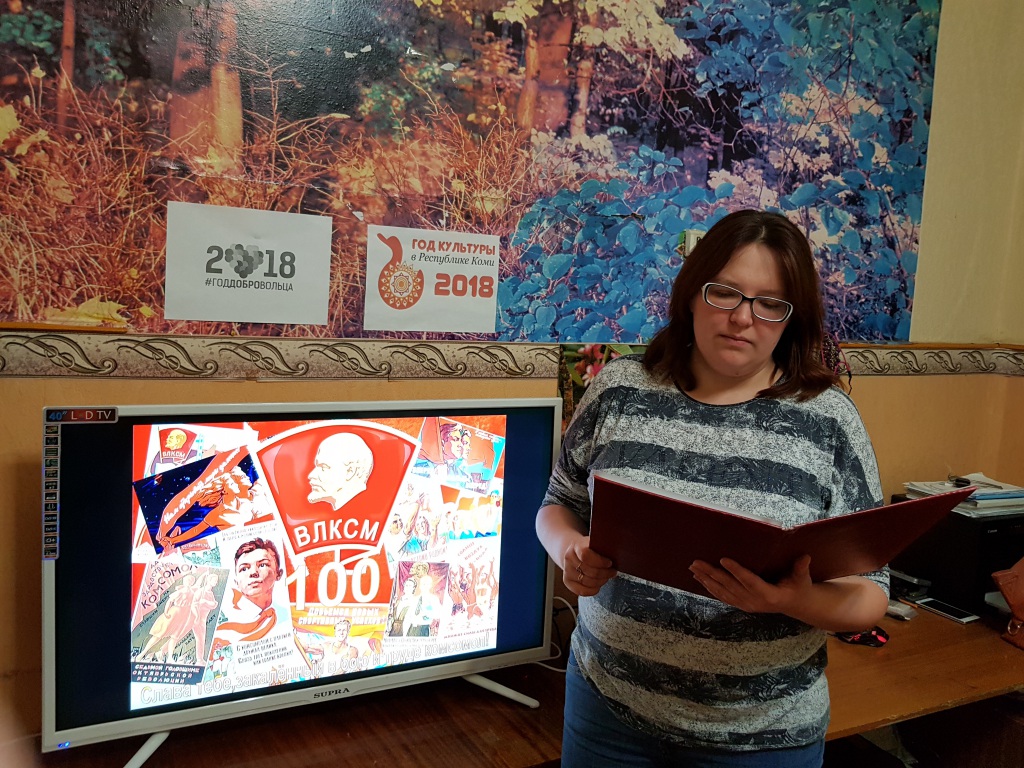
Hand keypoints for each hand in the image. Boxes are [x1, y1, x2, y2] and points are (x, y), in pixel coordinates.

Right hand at [562, 538, 616, 596]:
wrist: (574, 552)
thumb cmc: (589, 548)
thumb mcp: (594, 543)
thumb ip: (602, 547)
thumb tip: (615, 554)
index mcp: (576, 546)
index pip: (586, 555)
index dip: (600, 561)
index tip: (610, 563)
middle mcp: (569, 559)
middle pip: (589, 571)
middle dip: (605, 573)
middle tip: (613, 571)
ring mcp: (567, 571)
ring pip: (587, 582)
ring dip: (601, 581)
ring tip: (607, 577)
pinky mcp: (568, 582)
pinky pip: (582, 591)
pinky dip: (593, 590)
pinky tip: (598, 585)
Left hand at [689, 555, 812, 613]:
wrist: (796, 604)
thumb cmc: (799, 587)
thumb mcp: (803, 579)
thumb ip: (801, 569)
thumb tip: (805, 557)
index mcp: (769, 595)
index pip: (749, 580)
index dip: (736, 570)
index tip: (723, 559)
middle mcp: (754, 601)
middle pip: (730, 586)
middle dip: (712, 573)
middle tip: (696, 562)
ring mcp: (746, 604)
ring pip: (722, 592)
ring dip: (706, 580)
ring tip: (693, 568)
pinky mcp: (741, 605)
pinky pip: (723, 597)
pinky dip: (710, 588)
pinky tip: (699, 579)